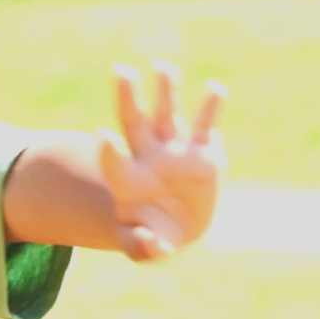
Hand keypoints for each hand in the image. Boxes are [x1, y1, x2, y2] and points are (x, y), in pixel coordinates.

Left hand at [98, 62, 226, 261]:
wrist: (180, 228)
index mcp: (128, 180)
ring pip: (168, 115)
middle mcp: (149, 157)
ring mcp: (177, 151)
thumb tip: (149, 240)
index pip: (114, 162)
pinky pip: (207, 126)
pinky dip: (211, 108)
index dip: (109, 152)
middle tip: (120, 72)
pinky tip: (215, 90)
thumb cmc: (153, 236)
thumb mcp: (145, 250)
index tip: (103, 138)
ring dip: (166, 91)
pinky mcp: (205, 152)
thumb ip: (143, 248)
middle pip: (135, 123)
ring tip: (162, 68)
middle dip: (128, 98)